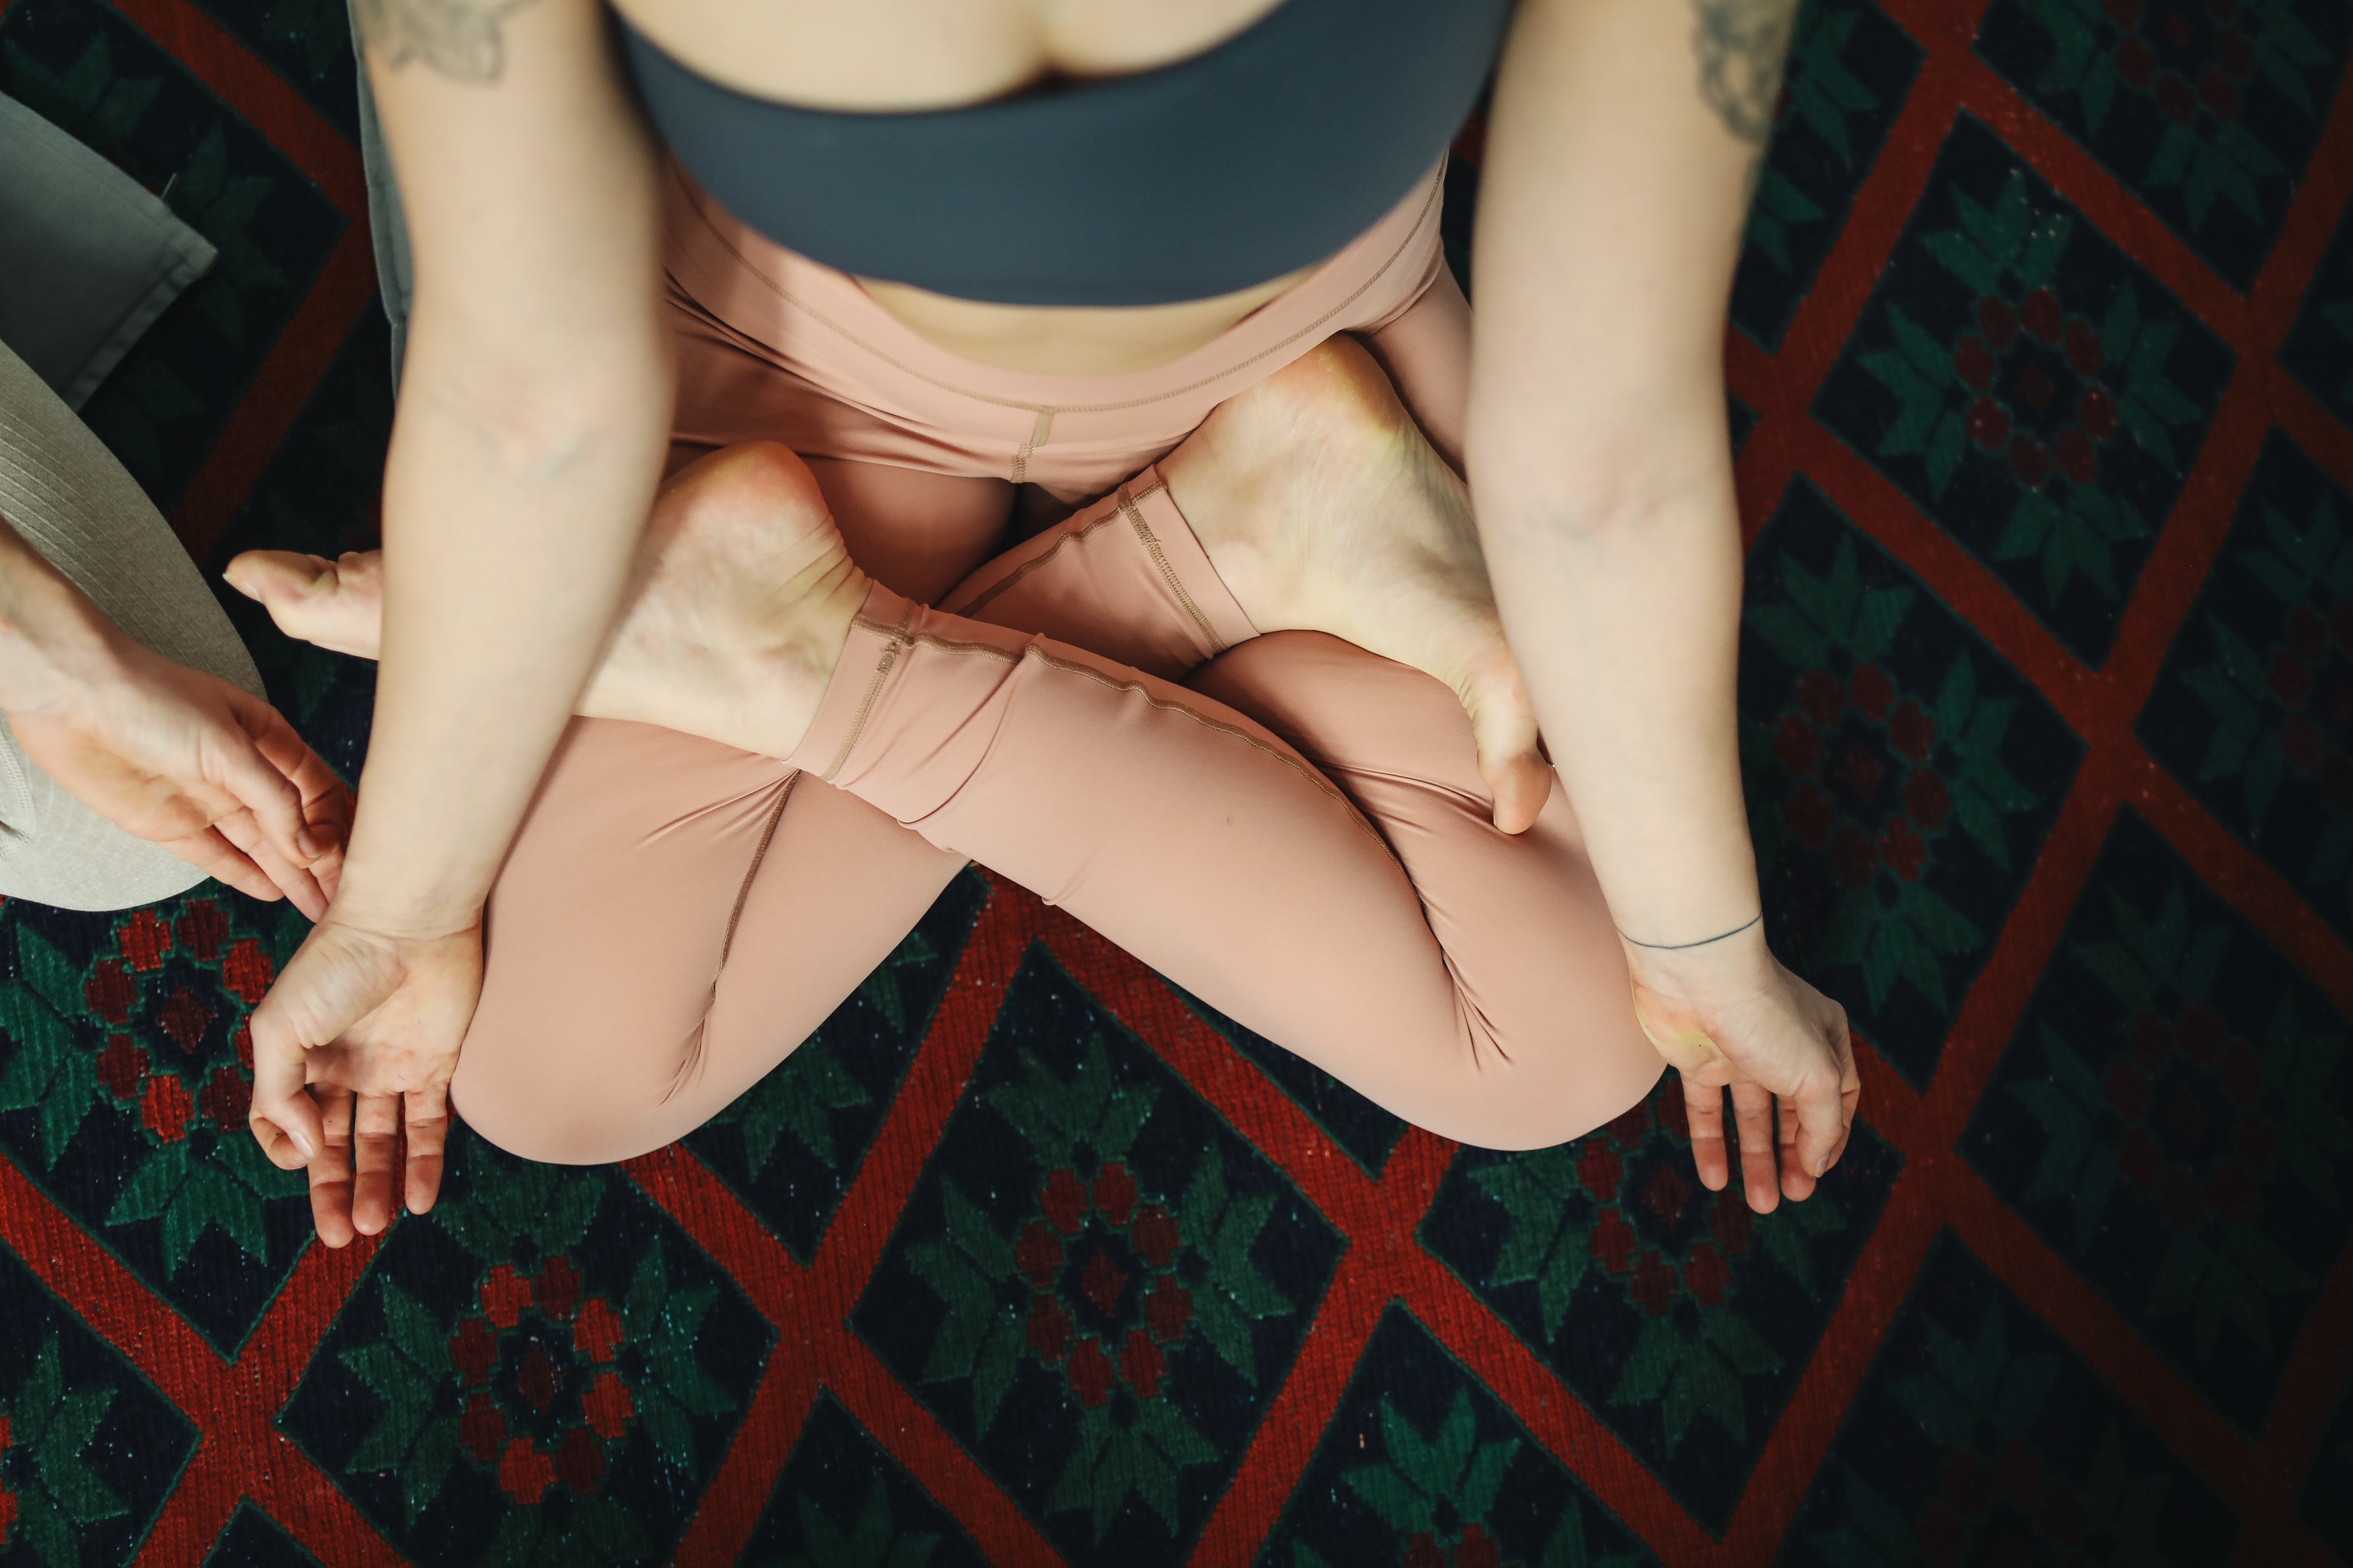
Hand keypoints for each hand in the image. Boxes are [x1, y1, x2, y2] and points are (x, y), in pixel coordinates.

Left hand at [2, 623, 346, 917]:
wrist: (71, 697)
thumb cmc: (153, 699)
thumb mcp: (233, 748)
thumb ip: (276, 803)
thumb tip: (311, 851)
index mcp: (270, 743)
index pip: (321, 794)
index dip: (340, 828)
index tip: (357, 863)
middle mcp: (244, 774)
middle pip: (296, 827)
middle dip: (323, 863)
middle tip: (348, 900)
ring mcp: (209, 800)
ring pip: (263, 848)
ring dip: (292, 878)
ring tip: (321, 909)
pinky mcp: (172, 824)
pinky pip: (217, 857)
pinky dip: (245, 875)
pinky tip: (273, 894)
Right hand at [247, 914, 481, 1244]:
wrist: (407, 922)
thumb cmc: (334, 965)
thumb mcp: (279, 1029)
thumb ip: (280, 1095)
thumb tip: (307, 1153)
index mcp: (299, 1060)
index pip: (288, 1125)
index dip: (289, 1152)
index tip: (300, 1161)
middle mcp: (345, 1070)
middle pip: (339, 1146)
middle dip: (337, 1192)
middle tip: (341, 1237)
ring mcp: (392, 1069)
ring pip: (384, 1142)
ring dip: (378, 1184)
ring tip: (374, 1224)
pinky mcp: (437, 1066)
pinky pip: (431, 1126)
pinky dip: (424, 1164)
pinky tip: (417, 1201)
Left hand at [1626, 927, 1858, 1211]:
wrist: (1695, 977)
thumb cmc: (1766, 1017)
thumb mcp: (1817, 1077)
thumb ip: (1823, 1125)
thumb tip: (1815, 1163)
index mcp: (1824, 1038)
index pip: (1839, 1097)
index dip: (1831, 1138)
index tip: (1818, 1172)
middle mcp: (1782, 1043)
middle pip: (1792, 1111)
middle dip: (1791, 1156)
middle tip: (1789, 1197)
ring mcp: (1739, 1051)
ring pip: (1751, 1115)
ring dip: (1756, 1160)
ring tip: (1762, 1203)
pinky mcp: (1697, 1059)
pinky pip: (1707, 1109)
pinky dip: (1711, 1144)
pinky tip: (1715, 1179)